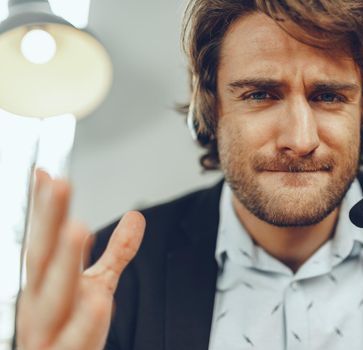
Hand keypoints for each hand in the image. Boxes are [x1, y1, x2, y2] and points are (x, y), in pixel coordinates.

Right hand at [16, 170, 145, 349]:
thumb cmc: (70, 327)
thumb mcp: (97, 285)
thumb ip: (116, 253)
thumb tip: (136, 217)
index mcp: (45, 283)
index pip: (45, 239)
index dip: (46, 208)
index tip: (49, 174)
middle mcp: (40, 303)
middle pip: (42, 258)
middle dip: (49, 220)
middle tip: (61, 184)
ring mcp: (46, 331)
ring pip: (52, 297)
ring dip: (64, 262)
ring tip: (78, 229)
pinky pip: (73, 340)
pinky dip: (85, 321)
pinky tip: (100, 299)